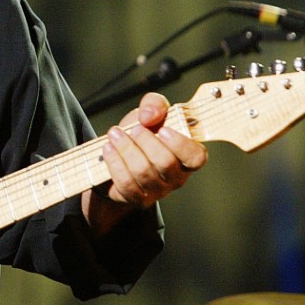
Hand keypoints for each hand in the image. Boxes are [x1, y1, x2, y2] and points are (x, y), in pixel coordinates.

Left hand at [97, 92, 207, 208]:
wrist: (117, 155)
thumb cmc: (140, 133)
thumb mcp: (149, 113)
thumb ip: (155, 105)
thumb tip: (150, 115)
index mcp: (187, 156)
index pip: (196, 157)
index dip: (181, 144)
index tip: (162, 129)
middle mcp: (177, 177)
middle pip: (166, 163)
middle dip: (146, 142)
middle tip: (135, 128)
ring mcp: (158, 191)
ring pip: (143, 172)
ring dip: (126, 149)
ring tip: (115, 134)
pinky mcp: (139, 199)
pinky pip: (127, 183)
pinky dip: (115, 163)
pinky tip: (108, 149)